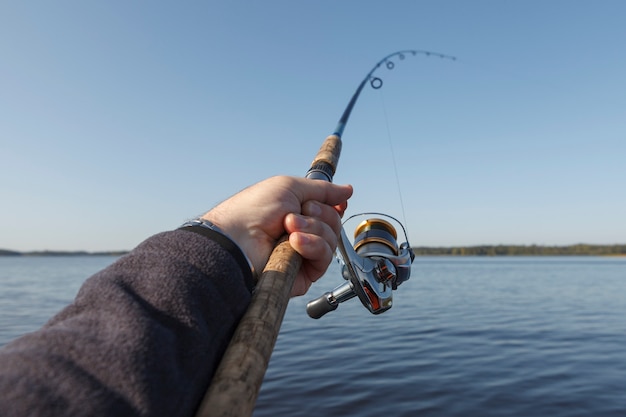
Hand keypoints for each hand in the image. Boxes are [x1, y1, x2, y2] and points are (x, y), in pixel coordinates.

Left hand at [202, 176, 352, 295]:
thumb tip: (347, 190)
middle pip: (334, 223)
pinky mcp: (303, 274)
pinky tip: (294, 243)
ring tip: (288, 228)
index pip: (329, 210)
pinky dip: (312, 246)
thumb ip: (322, 189)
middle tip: (293, 214)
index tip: (337, 201)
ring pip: (331, 241)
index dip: (334, 205)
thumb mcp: (290, 187)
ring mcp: (302, 254)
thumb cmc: (253, 210)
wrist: (236, 239)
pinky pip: (324, 259)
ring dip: (313, 230)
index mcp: (297, 212)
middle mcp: (301, 233)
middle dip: (319, 215)